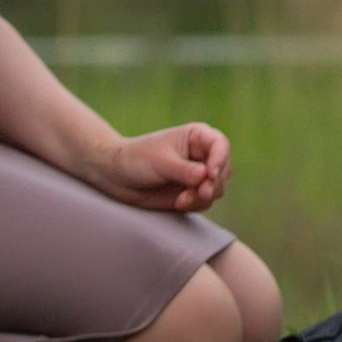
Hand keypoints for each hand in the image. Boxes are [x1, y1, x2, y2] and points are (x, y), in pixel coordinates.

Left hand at [98, 122, 231, 212]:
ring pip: (217, 188)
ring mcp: (197, 175)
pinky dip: (196, 204)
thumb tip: (207, 177)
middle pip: (224, 169)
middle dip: (214, 183)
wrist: (117, 177)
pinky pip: (205, 201)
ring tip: (182, 200)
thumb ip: (185, 170)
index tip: (210, 174)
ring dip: (204, 196)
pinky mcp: (191, 193)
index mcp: (196, 137)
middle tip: (201, 193)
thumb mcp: (161, 162)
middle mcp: (201, 155)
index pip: (220, 145)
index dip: (220, 159)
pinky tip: (179, 203)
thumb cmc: (137, 159)